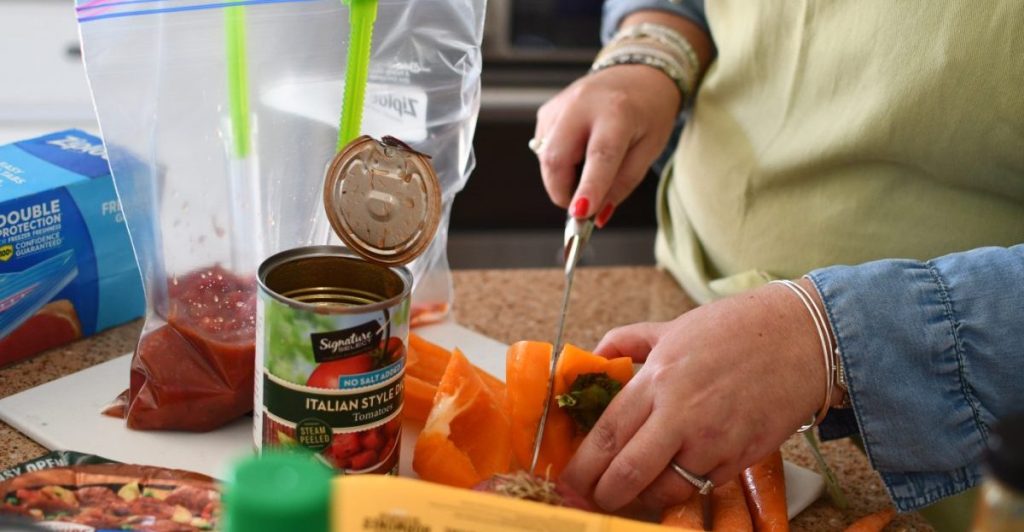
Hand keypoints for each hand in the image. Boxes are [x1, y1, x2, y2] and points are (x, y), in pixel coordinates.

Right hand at [533, 64, 679, 226]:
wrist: (637, 72)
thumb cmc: (648, 113)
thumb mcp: (649, 148)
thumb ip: (624, 183)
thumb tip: (597, 215)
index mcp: (617, 112)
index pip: (600, 156)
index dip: (589, 187)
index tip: (580, 214)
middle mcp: (582, 104)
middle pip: (555, 158)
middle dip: (561, 191)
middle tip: (581, 206)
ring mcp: (560, 105)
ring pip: (545, 158)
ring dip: (562, 177)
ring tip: (589, 165)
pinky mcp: (548, 110)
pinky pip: (544, 148)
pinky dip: (559, 161)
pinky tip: (579, 149)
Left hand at [560, 279, 835, 510]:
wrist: (802, 338)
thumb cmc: (737, 329)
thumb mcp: (673, 327)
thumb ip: (628, 342)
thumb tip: (595, 357)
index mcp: (658, 378)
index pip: (607, 434)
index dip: (581, 467)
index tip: (567, 482)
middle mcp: (682, 413)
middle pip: (627, 471)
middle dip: (602, 495)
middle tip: (589, 502)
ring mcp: (714, 440)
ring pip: (664, 490)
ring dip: (640, 501)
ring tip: (628, 498)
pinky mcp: (741, 458)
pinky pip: (699, 487)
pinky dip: (679, 491)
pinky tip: (668, 486)